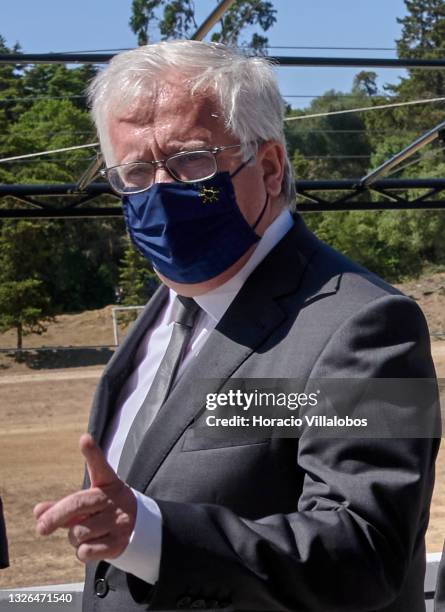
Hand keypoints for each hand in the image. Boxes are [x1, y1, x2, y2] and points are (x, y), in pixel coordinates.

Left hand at [33, 433, 136, 562]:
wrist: (137, 528)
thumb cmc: (104, 510)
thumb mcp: (87, 502)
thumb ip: (63, 505)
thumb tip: (38, 511)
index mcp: (108, 483)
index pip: (99, 466)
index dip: (92, 452)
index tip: (84, 439)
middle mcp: (114, 499)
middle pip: (77, 505)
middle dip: (55, 517)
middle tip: (41, 528)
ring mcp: (119, 521)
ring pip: (78, 533)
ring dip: (73, 538)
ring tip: (85, 533)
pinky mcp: (119, 542)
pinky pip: (86, 550)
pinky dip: (82, 551)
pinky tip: (92, 544)